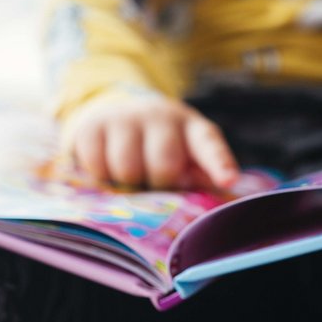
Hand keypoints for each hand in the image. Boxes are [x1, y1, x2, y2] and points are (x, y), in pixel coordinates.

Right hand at [63, 93, 238, 188]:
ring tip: (130, 177)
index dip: (219, 163)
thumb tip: (216, 206)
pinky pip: (97, 165)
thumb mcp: (186, 159)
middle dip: (159, 184)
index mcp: (192, 129)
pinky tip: (107, 169)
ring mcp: (125, 117)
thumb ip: (200, 179)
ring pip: (127, 168)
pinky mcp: (92, 126)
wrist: (115, 115)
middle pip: (163, 164)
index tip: (229, 179)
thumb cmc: (159, 149)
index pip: (209, 145)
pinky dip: (101, 177)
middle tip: (154, 184)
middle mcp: (161, 116)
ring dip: (128, 183)